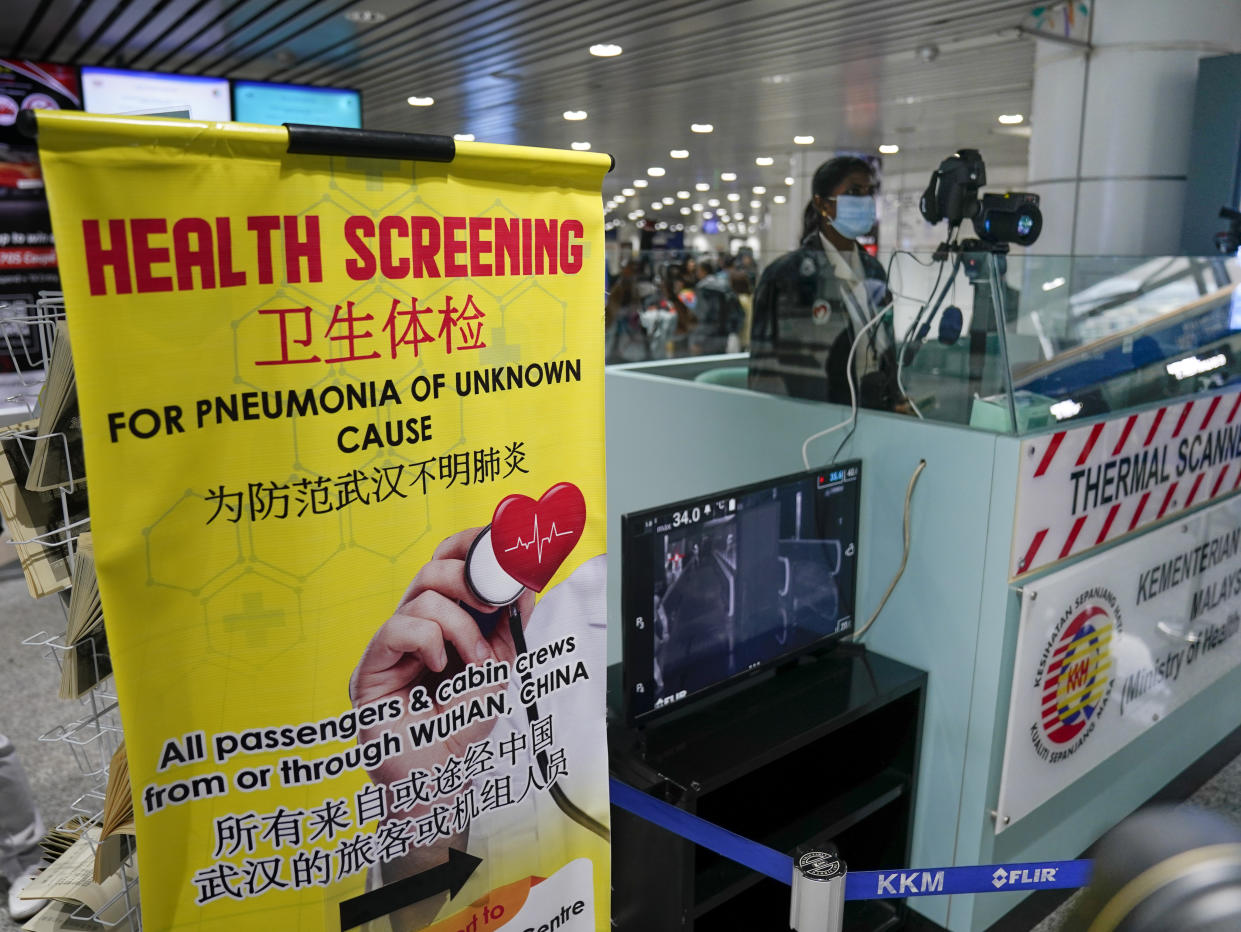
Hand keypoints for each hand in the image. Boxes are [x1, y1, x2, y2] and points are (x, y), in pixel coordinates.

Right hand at [350, 527, 534, 788]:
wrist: (439, 776)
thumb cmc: (461, 727)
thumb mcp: (498, 671)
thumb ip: (507, 630)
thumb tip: (521, 587)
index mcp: (444, 621)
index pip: (450, 565)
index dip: (472, 547)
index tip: (504, 550)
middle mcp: (415, 625)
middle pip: (433, 567)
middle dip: (470, 575)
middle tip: (494, 601)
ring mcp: (392, 644)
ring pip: (423, 596)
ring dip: (460, 626)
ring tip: (473, 661)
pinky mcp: (371, 665)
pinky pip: (398, 627)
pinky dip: (429, 642)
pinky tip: (436, 669)